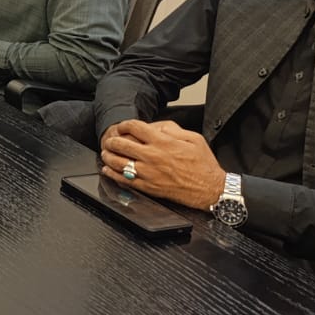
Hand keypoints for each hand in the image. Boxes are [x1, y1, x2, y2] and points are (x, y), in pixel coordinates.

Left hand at [98, 120, 227, 209]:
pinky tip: (107, 170)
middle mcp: (153, 156)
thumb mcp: (193, 138)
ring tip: (105, 153)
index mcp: (163, 142)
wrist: (209, 189)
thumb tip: (156, 126)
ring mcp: (149, 173)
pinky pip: (125, 180)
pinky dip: (113, 174)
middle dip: (112, 140)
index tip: (122, 126)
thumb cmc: (203, 164)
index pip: (135, 128)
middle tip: (110, 140)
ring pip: (119, 162)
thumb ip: (173, 129)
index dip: (124, 125)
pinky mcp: (148, 187)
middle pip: (122, 144)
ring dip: (108, 156)